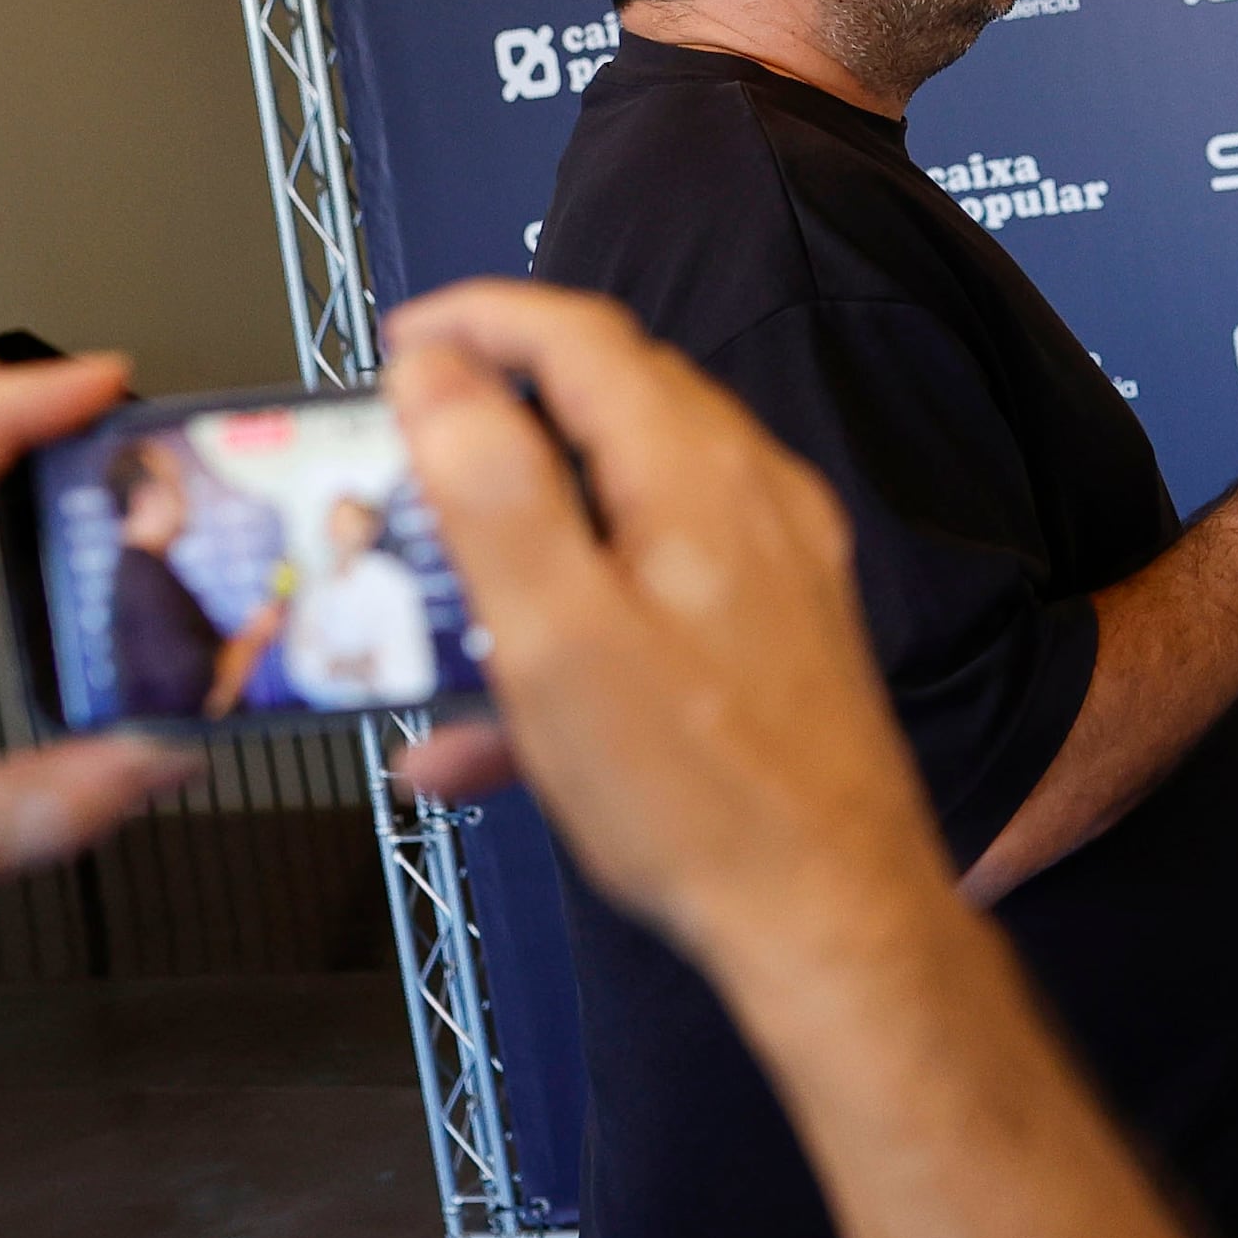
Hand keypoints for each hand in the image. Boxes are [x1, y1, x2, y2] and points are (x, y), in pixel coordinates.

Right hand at [380, 280, 929, 961]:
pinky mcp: (775, 636)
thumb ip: (494, 492)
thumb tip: (441, 375)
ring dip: (525, 529)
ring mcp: (774, 566)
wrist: (835, 916)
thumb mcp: (556, 638)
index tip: (401, 340)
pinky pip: (653, 593)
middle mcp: (752, 500)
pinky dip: (569, 625)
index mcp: (697, 477)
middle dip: (499, 410)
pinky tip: (482, 737)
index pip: (580, 336)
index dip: (478, 320)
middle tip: (410, 445)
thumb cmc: (704, 798)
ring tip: (438, 586)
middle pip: (610, 403)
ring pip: (628, 502)